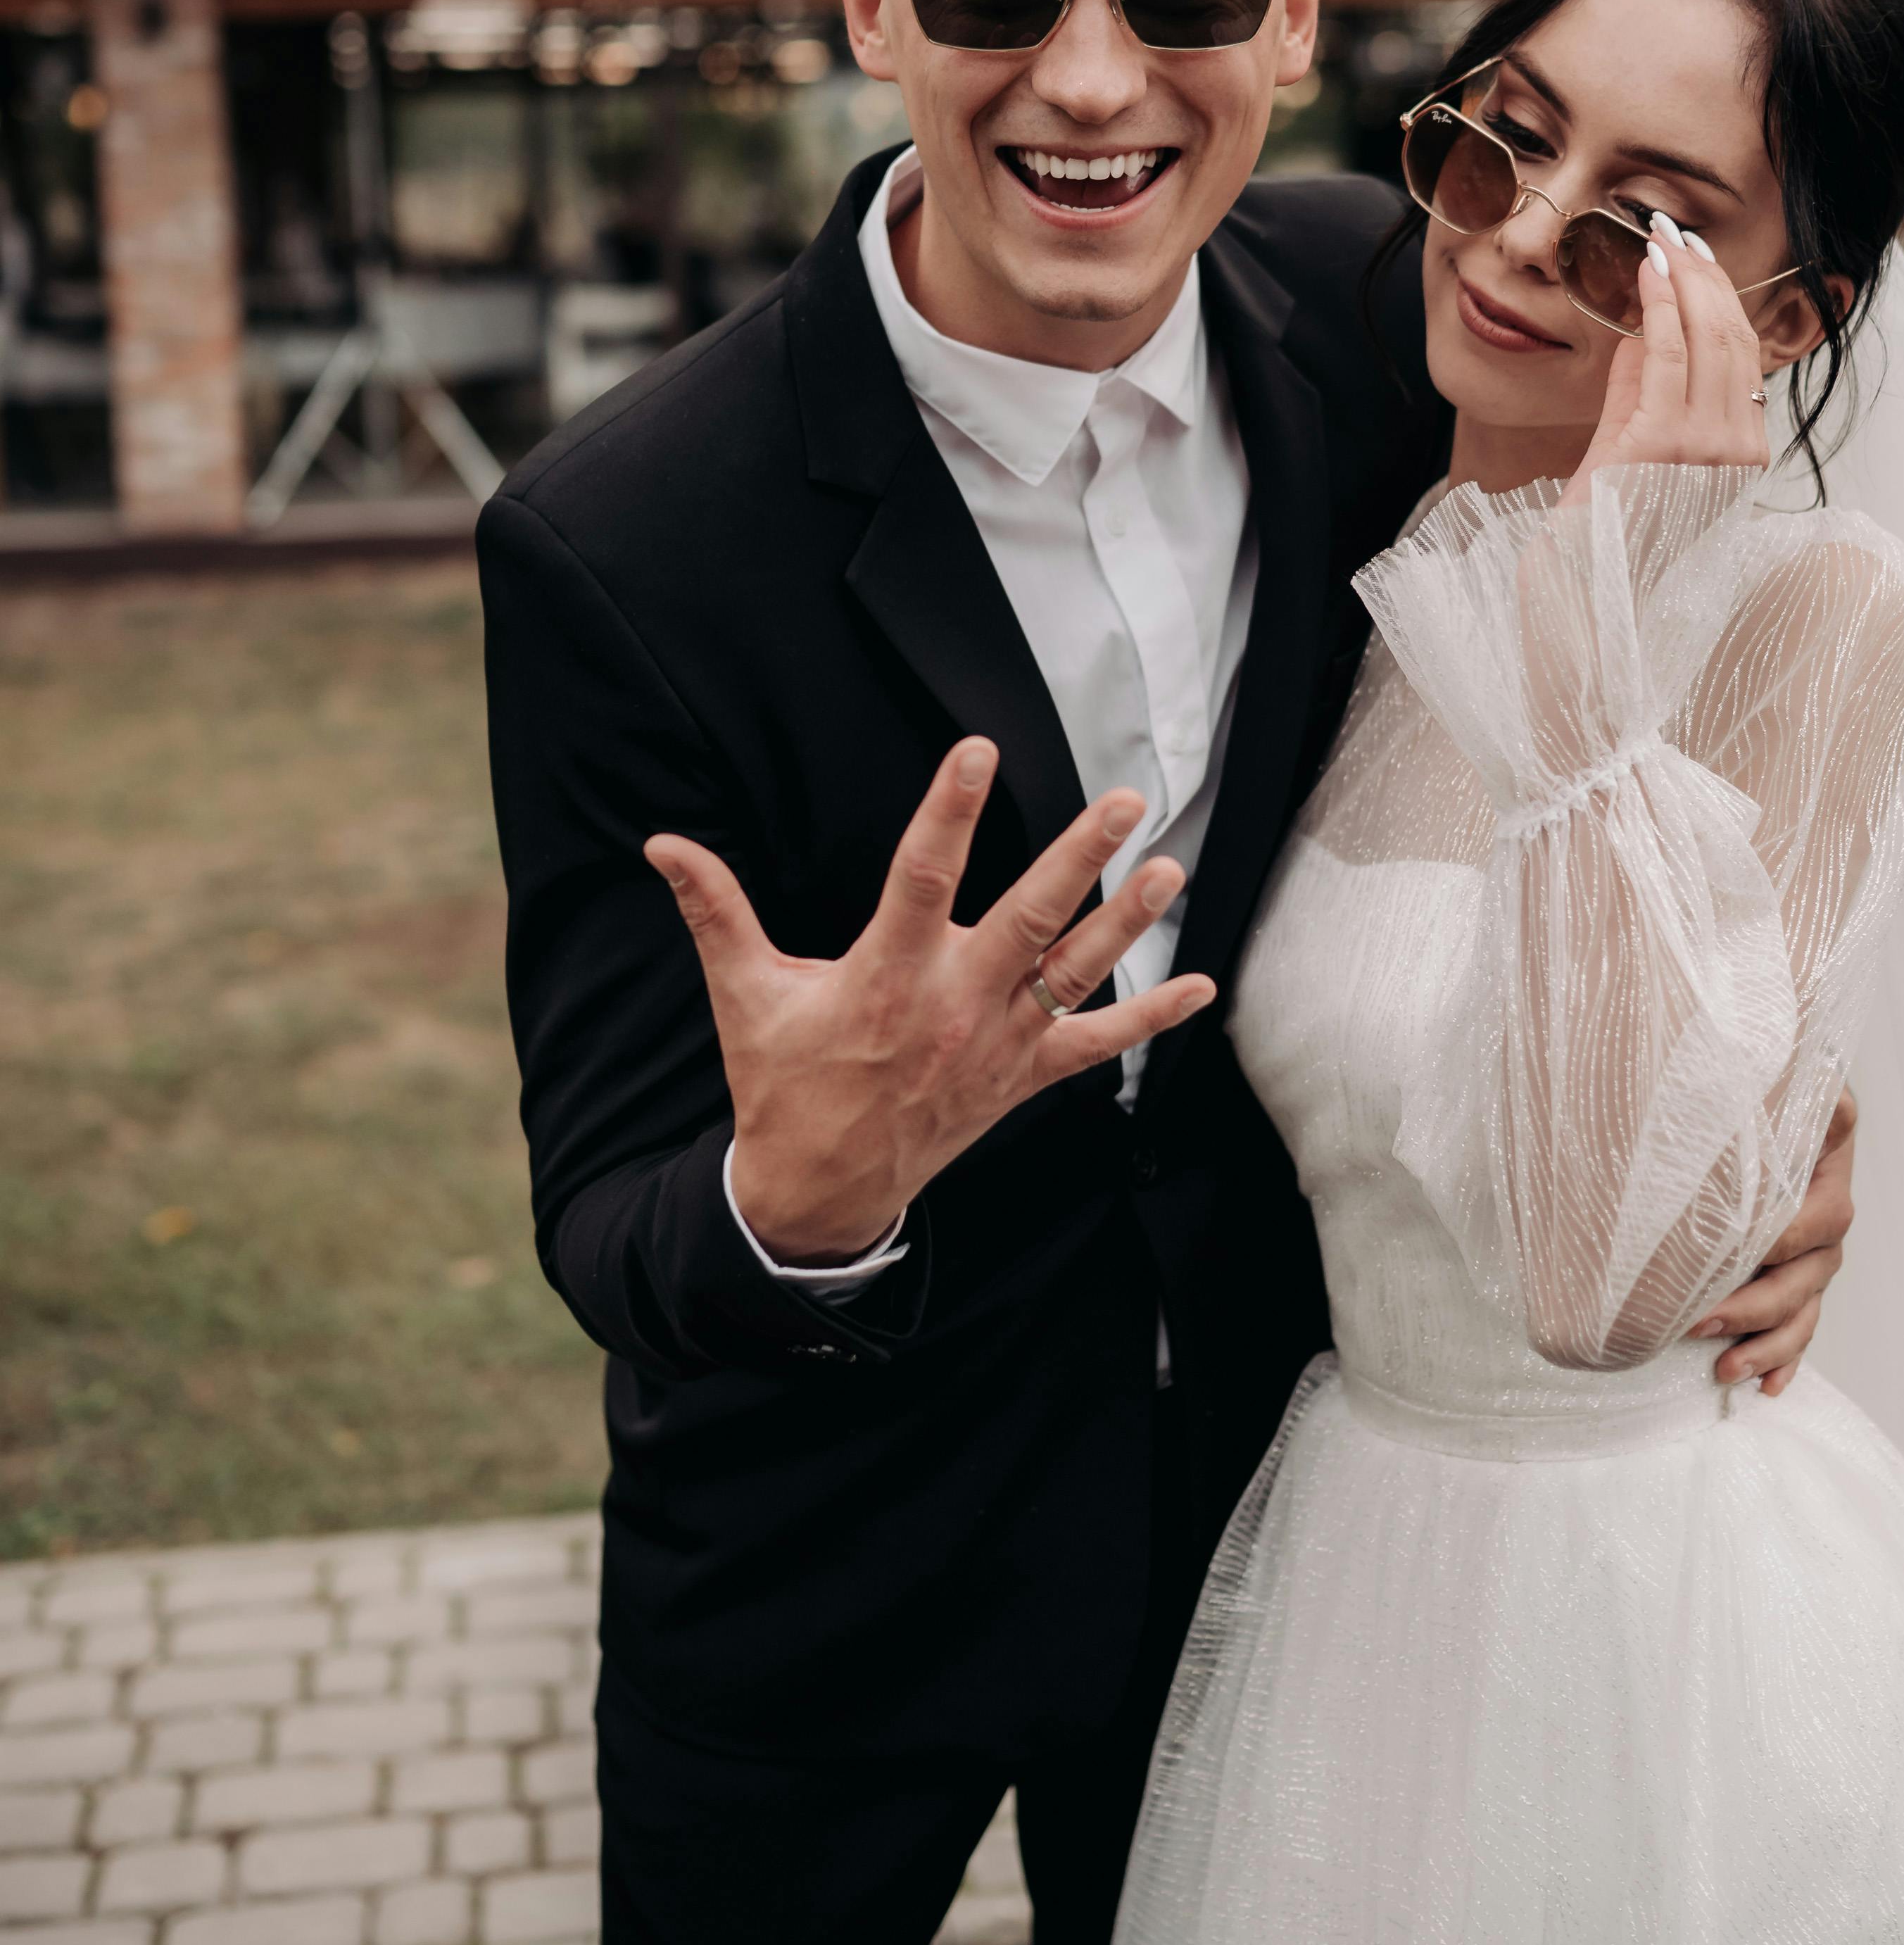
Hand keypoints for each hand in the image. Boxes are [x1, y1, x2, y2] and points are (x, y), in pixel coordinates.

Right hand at [645, 742, 1212, 1264]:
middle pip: (1027, 919)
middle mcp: (951, 1007)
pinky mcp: (1020, 1078)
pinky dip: (1149, 1021)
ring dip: (1127, 924)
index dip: (949, 812)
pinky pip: (1095, 1048)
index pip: (922, 878)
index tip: (976, 752)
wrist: (818, 1191)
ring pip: (1073, 975)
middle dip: (1078, 858)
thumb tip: (661, 844)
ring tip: (1170, 869)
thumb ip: (713, 911)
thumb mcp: (744, 994)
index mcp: (885, 977)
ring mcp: (995, 1045)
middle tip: (1122, 803)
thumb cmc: (781, 1081)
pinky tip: (1202, 988)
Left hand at [1564, 214, 1768, 504]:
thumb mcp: (1632, 441)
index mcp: (1743, 451)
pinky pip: (1669, 356)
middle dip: (1705, 275)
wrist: (1580, 576)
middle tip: (1675, 232)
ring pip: (1709, 338)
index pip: (1744, 355)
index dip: (1722, 298)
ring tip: (1660, 240)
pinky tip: (1647, 274)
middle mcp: (1739, 450)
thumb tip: (1644, 327)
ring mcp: (1708, 448)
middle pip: (1734, 337)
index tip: (1698, 255)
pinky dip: (1658, 307)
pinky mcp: (1666, 444)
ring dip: (1684, 280)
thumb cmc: (1603, 519)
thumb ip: (1642, 387)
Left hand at [1692, 1086, 1855, 1395]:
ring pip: (1806, 1305)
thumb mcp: (1749, 1068)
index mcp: (1826, 1151)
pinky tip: (1766, 1386)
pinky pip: (1800, 1323)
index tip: (1733, 1256)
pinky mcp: (1793, 1271)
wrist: (1726, 1071)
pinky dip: (1783, 1357)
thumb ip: (1766, 1083)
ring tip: (1727, 1371)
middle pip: (1813, 1270)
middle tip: (1698, 1319)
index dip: (1781, 1242)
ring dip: (1769, 1343)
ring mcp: (1813, 1243)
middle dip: (1757, 1305)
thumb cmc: (1731, 1066)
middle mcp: (1826, 1201)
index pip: (1819, 1214)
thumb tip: (1797, 1091)